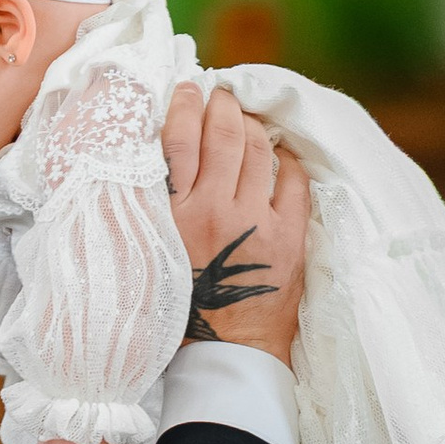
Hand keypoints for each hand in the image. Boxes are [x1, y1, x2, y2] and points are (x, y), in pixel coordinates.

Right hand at [160, 83, 307, 362]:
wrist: (226, 355)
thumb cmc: (180, 308)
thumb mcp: (150, 253)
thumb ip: (152, 209)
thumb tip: (151, 166)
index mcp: (173, 214)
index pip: (177, 138)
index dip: (184, 104)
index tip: (187, 88)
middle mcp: (214, 210)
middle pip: (223, 133)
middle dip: (222, 103)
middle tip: (221, 93)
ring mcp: (257, 221)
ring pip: (258, 149)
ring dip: (253, 124)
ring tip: (247, 117)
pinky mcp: (290, 237)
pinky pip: (294, 180)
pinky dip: (287, 159)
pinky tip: (281, 153)